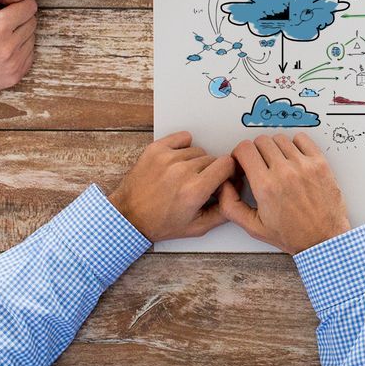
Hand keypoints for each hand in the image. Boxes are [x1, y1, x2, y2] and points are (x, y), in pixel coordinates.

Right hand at [0, 0, 37, 114]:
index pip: (29, 6)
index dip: (17, 2)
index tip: (5, 6)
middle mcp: (10, 47)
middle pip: (32, 21)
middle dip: (20, 16)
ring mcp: (15, 64)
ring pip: (32, 38)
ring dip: (20, 33)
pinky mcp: (16, 76)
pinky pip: (29, 54)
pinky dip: (20, 49)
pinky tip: (1, 49)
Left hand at [108, 131, 239, 242]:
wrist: (128, 217)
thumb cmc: (160, 223)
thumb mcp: (196, 227)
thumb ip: (223, 212)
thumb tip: (236, 194)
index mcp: (195, 190)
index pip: (227, 164)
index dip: (228, 173)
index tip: (221, 180)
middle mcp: (182, 171)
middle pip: (213, 158)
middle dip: (210, 171)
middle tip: (198, 184)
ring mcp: (168, 158)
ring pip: (198, 150)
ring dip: (195, 162)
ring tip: (183, 177)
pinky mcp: (156, 149)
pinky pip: (183, 138)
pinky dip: (183, 146)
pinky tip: (178, 161)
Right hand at [215, 133, 351, 254]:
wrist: (323, 239)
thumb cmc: (293, 235)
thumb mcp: (254, 227)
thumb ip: (231, 206)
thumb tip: (223, 186)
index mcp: (265, 186)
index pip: (244, 149)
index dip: (239, 154)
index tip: (243, 162)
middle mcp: (284, 172)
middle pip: (261, 141)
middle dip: (255, 151)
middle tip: (260, 164)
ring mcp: (304, 166)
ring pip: (280, 139)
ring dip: (275, 148)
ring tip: (277, 164)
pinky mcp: (320, 163)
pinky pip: (302, 139)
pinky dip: (295, 144)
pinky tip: (293, 158)